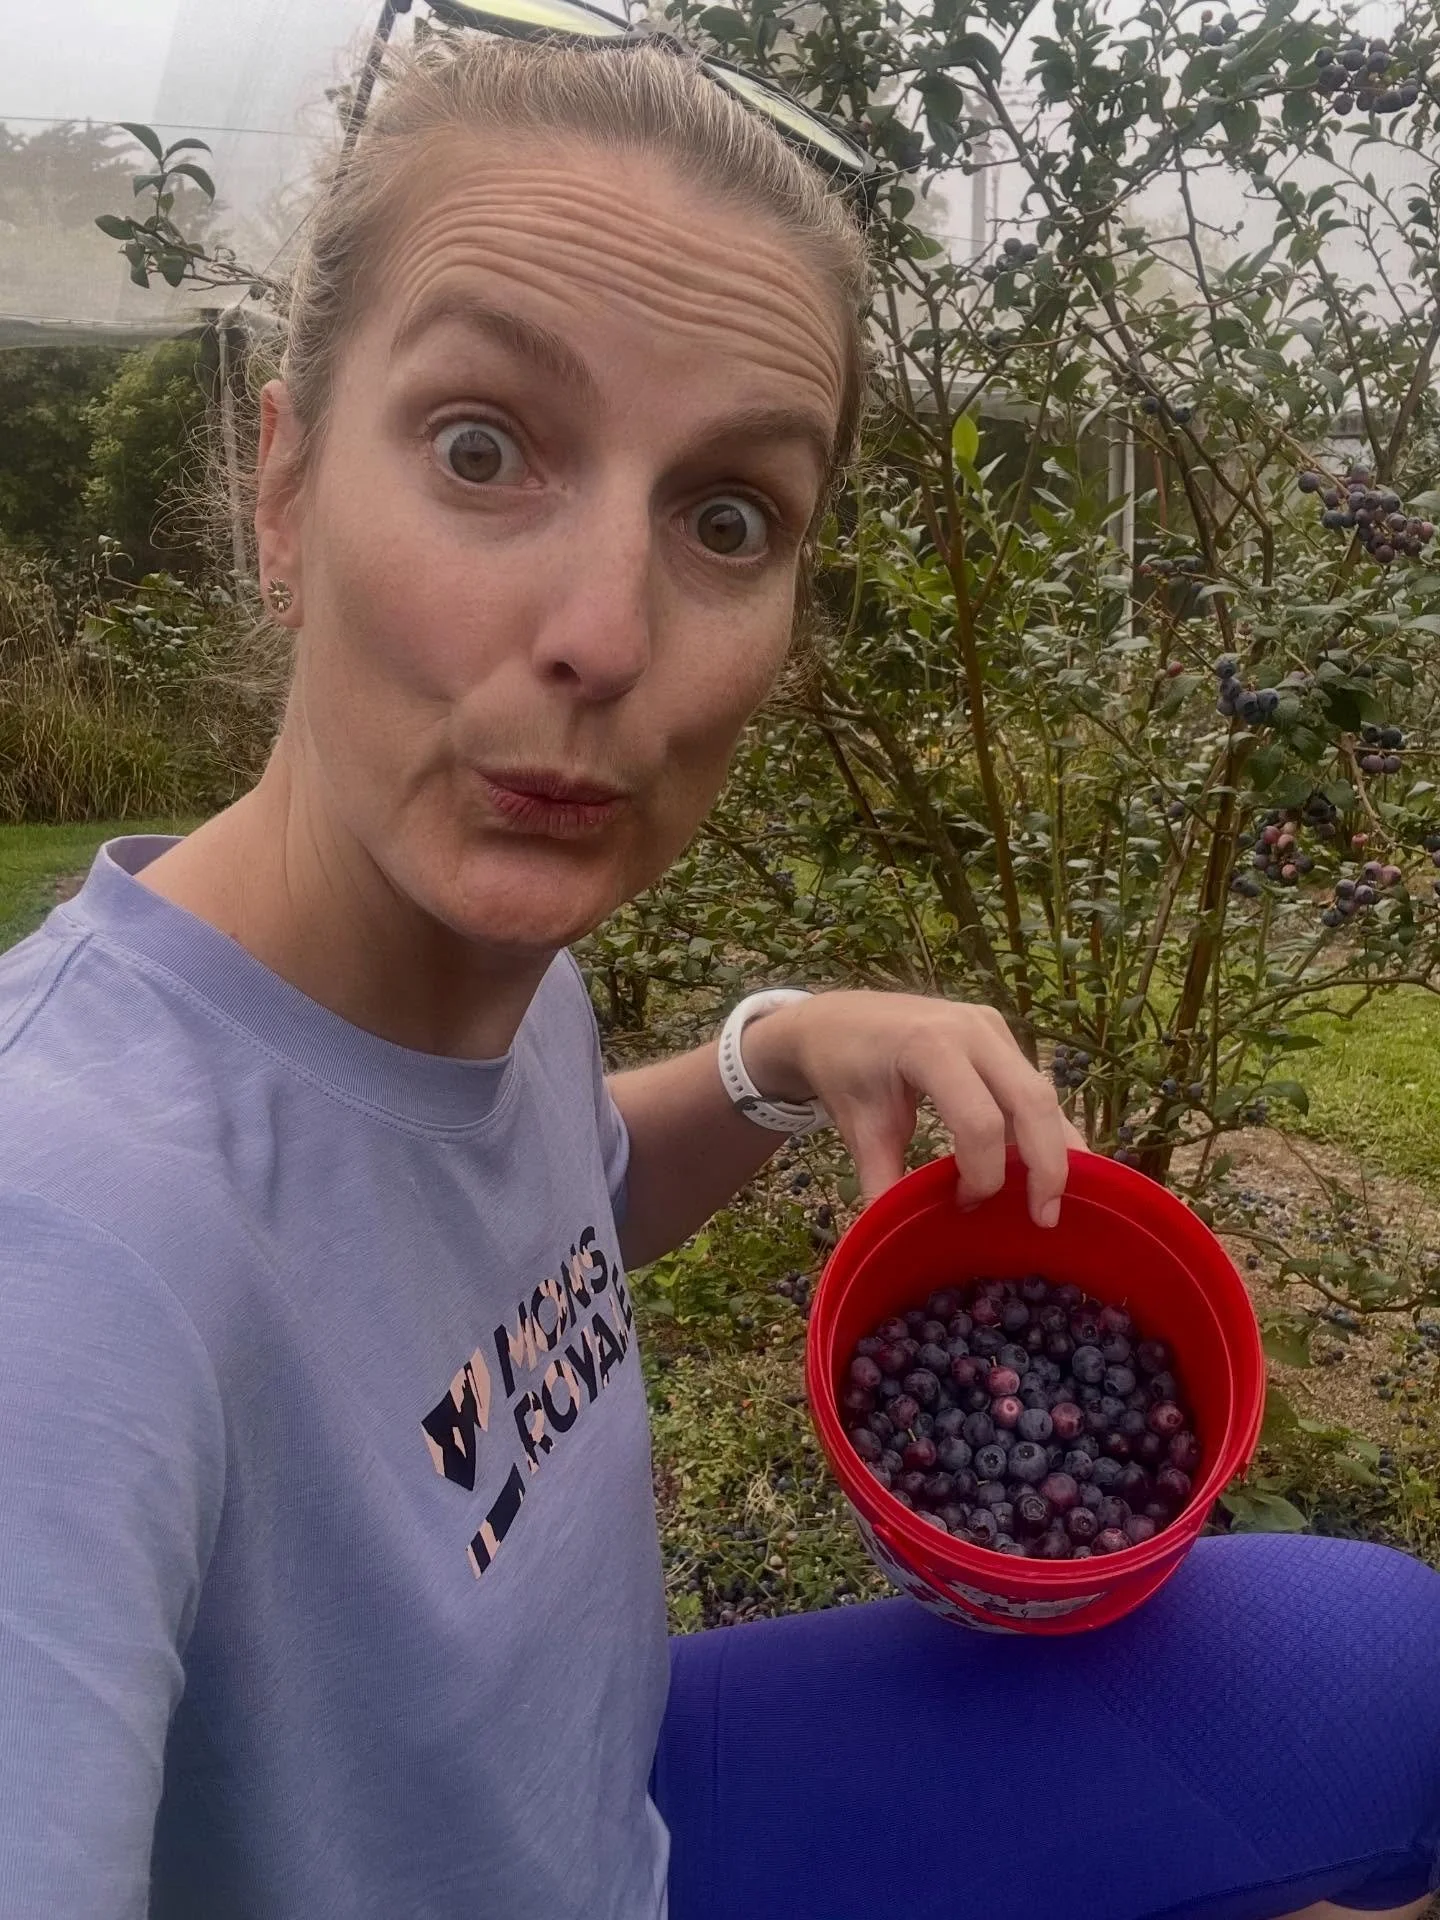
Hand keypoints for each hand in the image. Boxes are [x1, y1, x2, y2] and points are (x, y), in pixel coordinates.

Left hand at [743, 990, 1082, 1227]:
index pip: (979, 1121)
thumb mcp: (857, 1127)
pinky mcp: (998, 1034)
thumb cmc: (843, 1068)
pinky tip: (1046, 1165)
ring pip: (1041, 1092)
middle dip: (1046, 1165)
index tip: (962, 1204)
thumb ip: (882, 1180)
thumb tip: (897, 1237)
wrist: (834, 1018)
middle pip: (1031, 1102)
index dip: (981, 1173)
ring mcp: (990, 1027)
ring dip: (1055, 1147)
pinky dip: (1042, 1127)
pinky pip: (1030, 1084)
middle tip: (1044, 1218)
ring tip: (1056, 1198)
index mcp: (930, 1046)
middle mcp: (972, 1030)